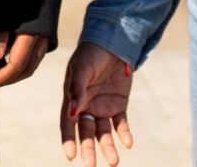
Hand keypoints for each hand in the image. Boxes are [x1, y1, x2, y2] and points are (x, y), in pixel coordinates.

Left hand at [0, 31, 48, 94]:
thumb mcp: (0, 15)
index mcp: (31, 33)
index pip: (16, 65)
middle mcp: (42, 38)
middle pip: (25, 70)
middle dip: (3, 82)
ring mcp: (45, 37)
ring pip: (30, 67)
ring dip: (11, 77)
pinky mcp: (43, 35)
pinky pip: (33, 59)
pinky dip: (18, 68)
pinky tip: (2, 67)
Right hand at [60, 42, 133, 166]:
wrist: (112, 43)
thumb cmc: (91, 54)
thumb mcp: (82, 69)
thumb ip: (77, 90)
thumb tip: (71, 112)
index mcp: (72, 99)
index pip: (68, 124)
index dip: (68, 140)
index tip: (71, 156)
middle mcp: (86, 107)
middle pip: (87, 133)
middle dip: (89, 150)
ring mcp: (102, 107)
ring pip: (104, 133)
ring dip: (108, 147)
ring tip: (114, 162)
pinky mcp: (118, 105)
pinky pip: (121, 123)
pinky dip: (124, 134)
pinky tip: (128, 144)